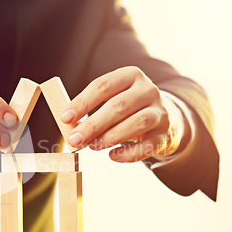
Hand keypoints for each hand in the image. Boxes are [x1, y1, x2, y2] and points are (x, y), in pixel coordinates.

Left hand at [62, 67, 188, 161]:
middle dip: (92, 125)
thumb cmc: (129, 109)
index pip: (103, 86)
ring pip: (136, 123)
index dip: (82, 102)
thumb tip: (70, 126)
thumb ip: (92, 109)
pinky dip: (128, 153)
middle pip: (118, 106)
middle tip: (74, 140)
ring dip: (110, 137)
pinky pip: (148, 145)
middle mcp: (148, 90)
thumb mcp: (113, 99)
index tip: (65, 118)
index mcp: (131, 76)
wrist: (166, 119)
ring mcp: (160, 112)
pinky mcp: (166, 134)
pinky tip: (112, 156)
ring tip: (93, 146)